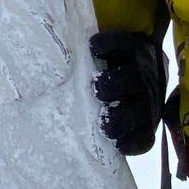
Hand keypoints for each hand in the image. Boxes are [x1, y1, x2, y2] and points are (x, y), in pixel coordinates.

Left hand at [90, 30, 167, 155]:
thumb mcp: (100, 53)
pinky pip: (145, 138)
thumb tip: (42, 47)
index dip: (111, 44)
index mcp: (131, 54)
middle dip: (115, 84)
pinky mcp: (146, 129)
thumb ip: (78, 51)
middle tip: (97, 88)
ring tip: (104, 125)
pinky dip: (132, 142)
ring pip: (140, 111)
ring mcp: (146, 105)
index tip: (93, 46)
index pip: (124, 45)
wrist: (141, 82)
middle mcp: (142, 78)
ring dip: (122, 118)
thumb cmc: (107, 67)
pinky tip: (118, 145)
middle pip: (134, 78)